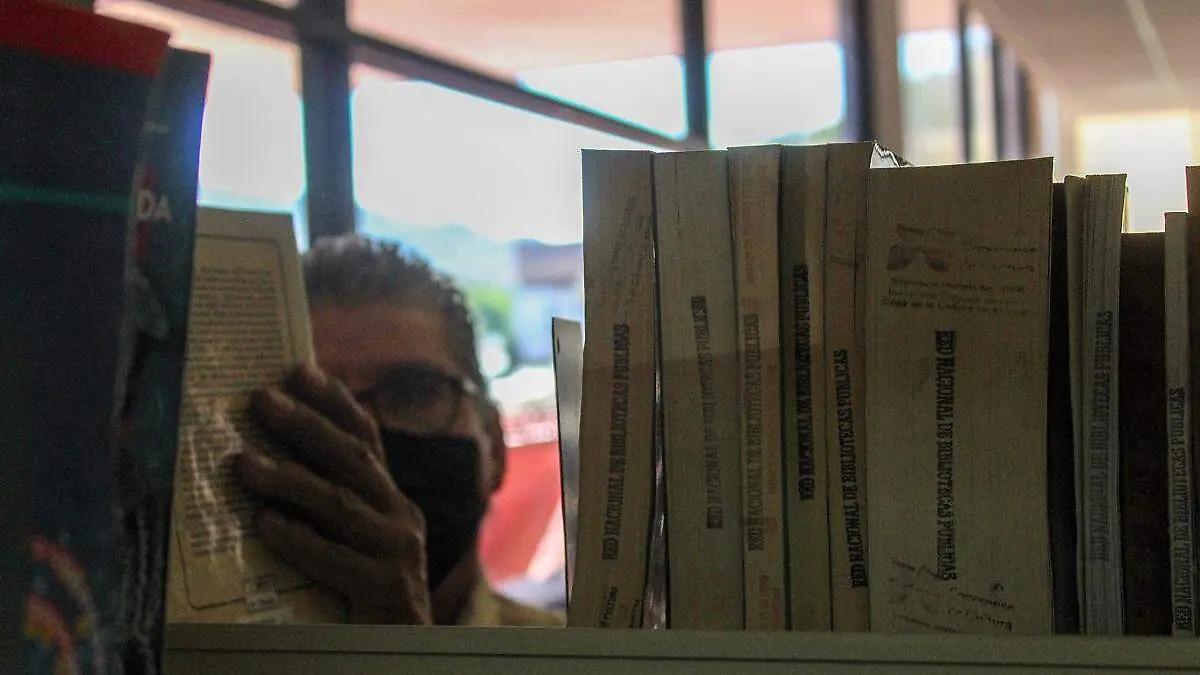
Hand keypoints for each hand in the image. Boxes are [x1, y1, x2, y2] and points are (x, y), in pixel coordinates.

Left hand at [233, 364, 432, 623]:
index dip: (334, 402)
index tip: (297, 369)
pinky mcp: (390, 590)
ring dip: (289, 480)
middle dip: (305, 426)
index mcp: (392, 500)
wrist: (398, 656)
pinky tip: (266, 526)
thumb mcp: (350, 542)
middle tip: (260, 401)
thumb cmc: (361, 601)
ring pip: (340, 504)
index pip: (366, 439)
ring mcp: (400, 552)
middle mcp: (402, 517)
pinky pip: (337, 560)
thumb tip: (267, 460)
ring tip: (242, 464)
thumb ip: (327, 506)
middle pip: (353, 460)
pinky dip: (300, 541)